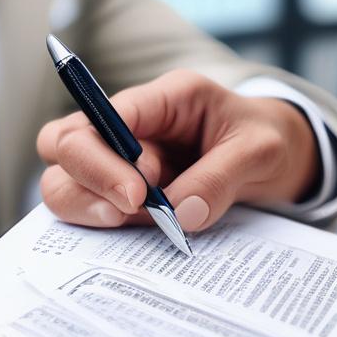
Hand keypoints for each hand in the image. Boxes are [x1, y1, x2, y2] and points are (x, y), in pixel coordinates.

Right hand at [37, 70, 318, 231]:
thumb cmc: (265, 142)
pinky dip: (97, 229)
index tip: (137, 197)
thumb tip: (181, 214)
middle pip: (61, 145)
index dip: (104, 158)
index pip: (100, 117)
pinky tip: (133, 236)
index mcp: (161, 100)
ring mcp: (116, 163)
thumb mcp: (261, 151)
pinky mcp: (117, 196)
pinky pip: (84, 211)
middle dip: (88, 184)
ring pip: (62, 183)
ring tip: (139, 223)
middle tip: (134, 211)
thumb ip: (221, 177)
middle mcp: (127, 127)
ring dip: (90, 210)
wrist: (275, 160)